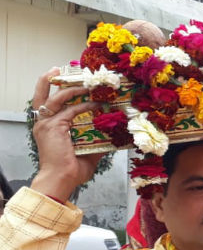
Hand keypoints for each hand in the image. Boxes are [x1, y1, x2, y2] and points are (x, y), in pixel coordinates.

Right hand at [29, 68, 105, 201]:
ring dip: (73, 88)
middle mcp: (43, 123)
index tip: (66, 78)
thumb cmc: (71, 169)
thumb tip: (112, 133)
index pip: (48, 102)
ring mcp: (46, 124)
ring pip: (57, 98)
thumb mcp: (87, 151)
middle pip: (42, 94)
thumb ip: (96, 140)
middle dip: (53, 80)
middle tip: (64, 70)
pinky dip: (84, 105)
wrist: (61, 179)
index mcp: (47, 127)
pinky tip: (97, 104)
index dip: (55, 89)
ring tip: (88, 84)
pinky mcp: (53, 126)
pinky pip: (71, 110)